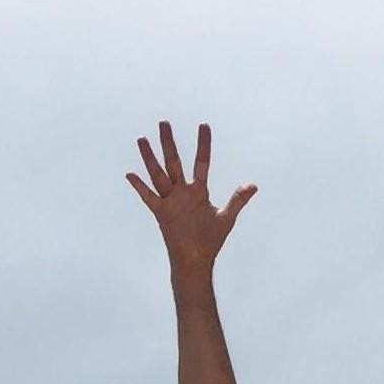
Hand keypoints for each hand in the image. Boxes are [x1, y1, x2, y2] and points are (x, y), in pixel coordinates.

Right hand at [127, 122, 253, 277]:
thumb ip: (238, 200)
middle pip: (174, 162)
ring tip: (142, 139)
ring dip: (150, 158)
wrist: (195, 261)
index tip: (204, 125)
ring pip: (158, 175)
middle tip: (164, 122)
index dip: (203, 145)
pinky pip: (149, 198)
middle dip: (169, 143)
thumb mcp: (226, 218)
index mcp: (198, 191)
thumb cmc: (210, 241)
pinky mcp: (161, 214)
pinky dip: (139, 187)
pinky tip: (130, 174)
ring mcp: (171, 202)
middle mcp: (182, 193)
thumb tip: (253, 185)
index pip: (201, 162)